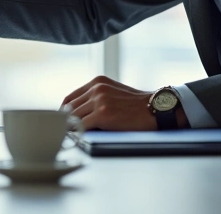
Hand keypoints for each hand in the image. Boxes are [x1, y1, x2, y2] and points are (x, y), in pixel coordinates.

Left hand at [61, 75, 187, 130]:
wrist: (157, 109)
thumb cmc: (137, 105)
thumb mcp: (114, 92)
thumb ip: (96, 97)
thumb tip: (77, 113)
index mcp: (97, 82)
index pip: (70, 98)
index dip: (64, 112)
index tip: (63, 123)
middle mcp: (96, 88)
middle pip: (70, 108)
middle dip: (67, 122)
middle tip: (66, 134)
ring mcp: (99, 100)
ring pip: (74, 117)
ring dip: (72, 129)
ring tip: (72, 138)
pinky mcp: (103, 114)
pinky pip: (82, 126)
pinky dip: (78, 133)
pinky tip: (79, 139)